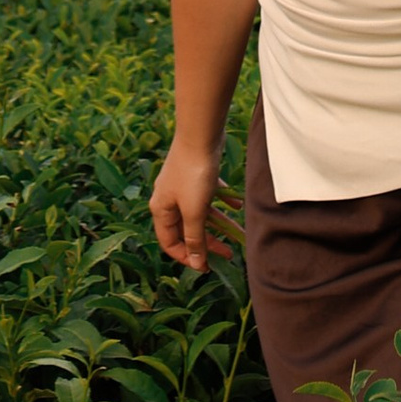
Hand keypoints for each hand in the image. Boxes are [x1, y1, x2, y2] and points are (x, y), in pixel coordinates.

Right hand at [151, 138, 231, 271]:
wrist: (199, 134)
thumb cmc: (193, 174)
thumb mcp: (194, 211)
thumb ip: (195, 238)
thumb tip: (195, 263)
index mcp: (161, 210)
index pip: (170, 243)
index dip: (186, 257)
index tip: (205, 267)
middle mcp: (169, 199)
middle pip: (188, 229)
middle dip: (208, 243)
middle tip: (227, 254)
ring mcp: (182, 186)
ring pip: (201, 213)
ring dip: (220, 225)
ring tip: (239, 233)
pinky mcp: (196, 174)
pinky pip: (209, 195)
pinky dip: (222, 202)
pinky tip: (237, 206)